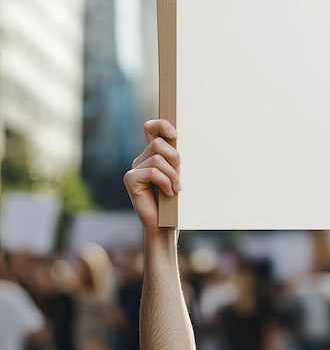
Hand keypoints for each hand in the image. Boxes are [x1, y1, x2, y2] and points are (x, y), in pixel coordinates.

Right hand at [124, 120, 180, 235]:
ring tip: (175, 188)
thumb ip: (175, 159)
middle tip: (179, 177)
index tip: (175, 134)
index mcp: (151, 155)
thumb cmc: (173, 202)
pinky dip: (165, 182)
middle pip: (158, 143)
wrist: (164, 225)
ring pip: (158, 158)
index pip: (151, 129)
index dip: (161, 125)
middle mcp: (140, 159)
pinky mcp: (130, 179)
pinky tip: (168, 193)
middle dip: (175, 159)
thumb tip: (179, 140)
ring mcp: (134, 169)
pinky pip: (153, 171)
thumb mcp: (177, 175)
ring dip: (172, 175)